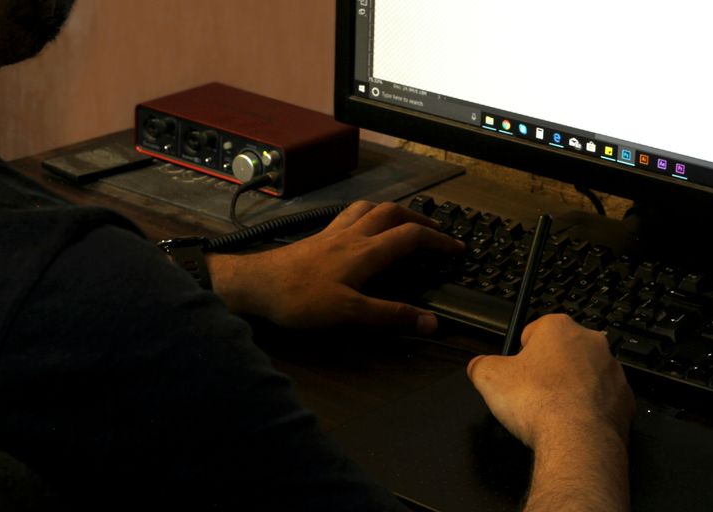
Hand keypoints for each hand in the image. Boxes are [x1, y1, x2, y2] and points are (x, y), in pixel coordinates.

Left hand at [206, 201, 463, 332]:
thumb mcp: (350, 313)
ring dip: (392, 210)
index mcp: (365, 251)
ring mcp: (333, 232)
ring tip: (404, 221)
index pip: (412, 236)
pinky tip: (362, 227)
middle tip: (435, 230)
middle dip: (419, 218)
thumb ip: (391, 315)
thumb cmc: (300, 298)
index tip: (456, 248)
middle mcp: (352, 235)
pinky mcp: (318, 237)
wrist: (255, 284)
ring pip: (369, 208)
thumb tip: (430, 322)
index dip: (438, 240)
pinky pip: (349, 214)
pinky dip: (366, 214)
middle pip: (393, 212)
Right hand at [468, 314, 633, 510]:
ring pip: (584, 375)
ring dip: (569, 388)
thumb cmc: (539, 403)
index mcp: (559, 327)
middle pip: (561, 352)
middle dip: (547, 369)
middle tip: (531, 393)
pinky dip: (588, 409)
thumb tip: (478, 367)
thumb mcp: (487, 377)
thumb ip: (479, 364)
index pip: (532, 332)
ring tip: (551, 412)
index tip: (516, 372)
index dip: (520, 354)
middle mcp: (591, 342)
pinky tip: (572, 423)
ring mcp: (612, 371)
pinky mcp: (625, 399)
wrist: (577, 441)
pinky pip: (602, 400)